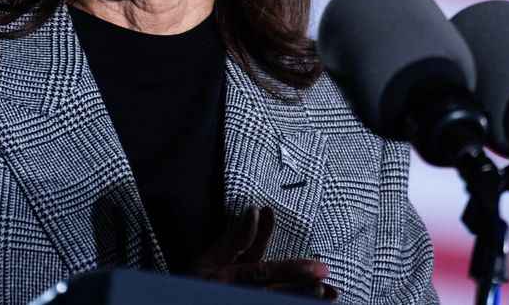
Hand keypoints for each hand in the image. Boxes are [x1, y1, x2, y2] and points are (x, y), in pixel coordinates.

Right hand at [187, 205, 337, 299]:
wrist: (183, 303)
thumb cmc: (197, 285)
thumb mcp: (210, 257)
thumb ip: (236, 237)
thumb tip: (255, 213)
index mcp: (227, 281)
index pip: (263, 273)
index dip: (291, 270)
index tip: (314, 268)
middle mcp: (237, 297)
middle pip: (276, 295)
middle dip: (303, 288)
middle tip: (325, 282)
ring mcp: (243, 304)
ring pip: (277, 304)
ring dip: (302, 300)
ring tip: (325, 295)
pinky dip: (291, 302)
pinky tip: (311, 300)